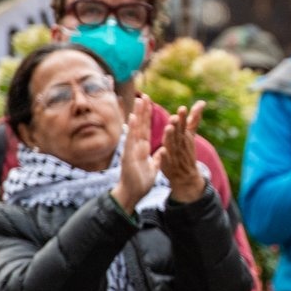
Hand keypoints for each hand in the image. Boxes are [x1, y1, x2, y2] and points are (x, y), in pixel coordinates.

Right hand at [111, 95, 157, 212]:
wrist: (133, 194)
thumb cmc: (141, 182)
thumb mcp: (153, 168)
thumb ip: (157, 158)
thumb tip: (163, 150)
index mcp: (142, 148)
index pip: (145, 129)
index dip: (147, 116)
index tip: (148, 103)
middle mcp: (135, 147)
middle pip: (140, 125)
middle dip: (142, 111)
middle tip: (144, 95)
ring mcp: (131, 150)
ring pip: (135, 129)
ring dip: (137, 115)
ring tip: (139, 101)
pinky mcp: (128, 156)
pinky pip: (130, 141)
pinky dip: (131, 129)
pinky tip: (132, 118)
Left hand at [157, 101, 205, 202]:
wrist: (186, 176)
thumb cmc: (186, 151)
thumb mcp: (190, 135)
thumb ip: (194, 119)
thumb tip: (202, 102)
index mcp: (184, 136)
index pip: (184, 125)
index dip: (183, 117)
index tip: (182, 108)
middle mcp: (180, 144)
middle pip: (178, 134)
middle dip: (177, 125)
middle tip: (174, 116)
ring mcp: (174, 155)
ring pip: (172, 145)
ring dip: (170, 137)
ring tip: (169, 128)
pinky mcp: (167, 165)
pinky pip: (165, 161)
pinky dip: (164, 157)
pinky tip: (162, 151)